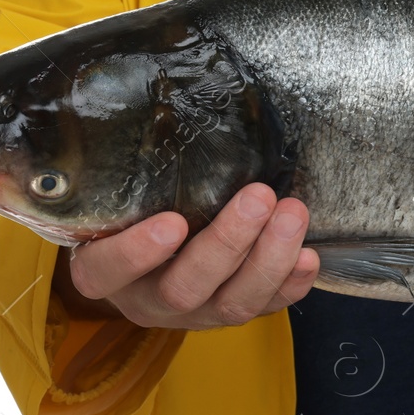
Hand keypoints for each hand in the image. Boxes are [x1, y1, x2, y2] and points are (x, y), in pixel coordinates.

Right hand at [59, 183, 319, 330]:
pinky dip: (291, 283)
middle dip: (228, 243)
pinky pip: (267, 309)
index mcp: (105, 271)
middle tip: (259, 197)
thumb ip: (128, 169)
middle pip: (184, 288)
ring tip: (293, 213)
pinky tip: (309, 255)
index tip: (172, 222)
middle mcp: (148, 299)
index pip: (107, 271)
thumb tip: (156, 101)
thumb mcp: (119, 192)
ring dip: (269, 259)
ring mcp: (195, 313)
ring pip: (232, 304)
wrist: (153, 248)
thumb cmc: (132, 207)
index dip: (136, 254)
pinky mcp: (233, 313)